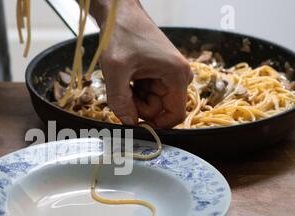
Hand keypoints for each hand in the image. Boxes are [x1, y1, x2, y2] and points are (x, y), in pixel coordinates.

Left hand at [91, 0, 192, 127]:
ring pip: (151, 104)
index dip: (155, 124)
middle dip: (139, 108)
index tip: (134, 122)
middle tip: (122, 91)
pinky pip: (147, 94)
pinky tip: (126, 77)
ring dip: (134, 99)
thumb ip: (120, 100)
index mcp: (177, 75)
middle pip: (160, 110)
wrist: (119, 13)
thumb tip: (128, 123)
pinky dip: (133, 92)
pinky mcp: (159, 74)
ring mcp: (169, 75)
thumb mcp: (115, 69)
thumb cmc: (121, 34)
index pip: (175, 115)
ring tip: (123, 80)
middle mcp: (178, 76)